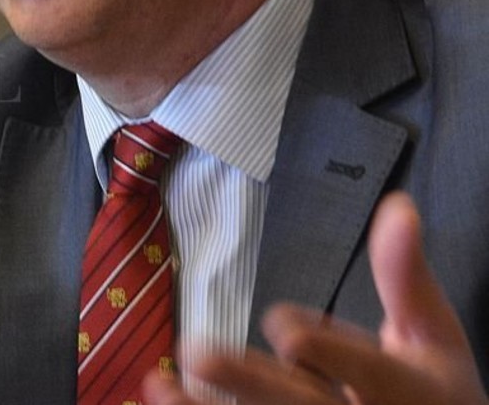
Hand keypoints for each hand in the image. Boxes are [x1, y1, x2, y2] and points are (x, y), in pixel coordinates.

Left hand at [143, 191, 487, 403]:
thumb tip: (397, 206)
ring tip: (158, 384)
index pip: (360, 369)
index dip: (319, 347)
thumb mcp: (433, 335)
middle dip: (249, 381)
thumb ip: (405, 275)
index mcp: (404, 389)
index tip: (282, 327)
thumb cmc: (433, 391)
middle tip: (196, 352)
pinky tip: (166, 399)